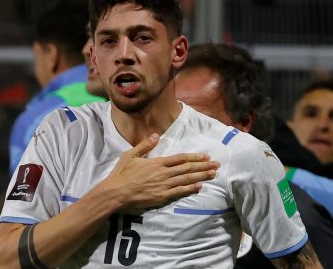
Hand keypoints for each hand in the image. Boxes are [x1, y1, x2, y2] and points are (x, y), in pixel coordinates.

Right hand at [101, 133, 218, 209]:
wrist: (116, 193)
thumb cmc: (121, 174)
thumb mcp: (130, 155)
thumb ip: (144, 145)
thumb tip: (155, 135)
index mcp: (157, 162)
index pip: (180, 158)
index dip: (194, 157)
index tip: (205, 156)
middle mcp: (163, 173)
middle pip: (187, 168)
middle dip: (203, 166)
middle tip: (216, 165)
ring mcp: (164, 185)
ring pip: (186, 179)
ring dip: (201, 176)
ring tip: (213, 174)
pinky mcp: (162, 197)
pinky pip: (179, 192)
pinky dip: (190, 189)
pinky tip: (199, 186)